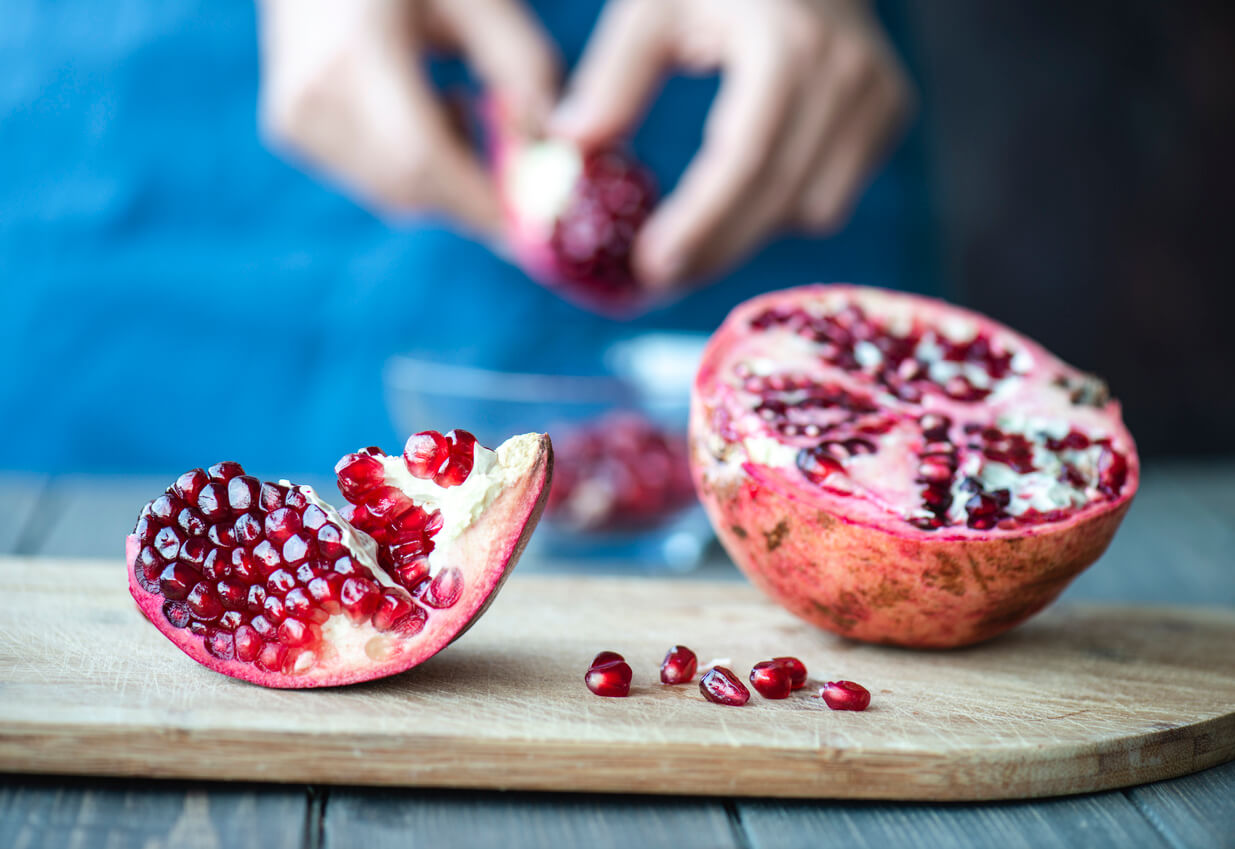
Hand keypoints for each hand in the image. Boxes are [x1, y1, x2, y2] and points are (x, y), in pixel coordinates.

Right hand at [258, 0, 556, 235]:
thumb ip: (524, 67)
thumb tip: (555, 150)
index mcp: (355, 51)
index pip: (422, 159)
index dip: (483, 204)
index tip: (540, 226)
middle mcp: (312, 94)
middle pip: (410, 188)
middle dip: (477, 195)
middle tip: (522, 168)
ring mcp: (294, 117)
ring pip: (395, 194)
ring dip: (449, 175)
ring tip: (460, 104)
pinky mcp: (292, 130)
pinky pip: (373, 180)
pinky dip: (417, 166)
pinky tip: (425, 106)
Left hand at [552, 0, 913, 287]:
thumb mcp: (653, 6)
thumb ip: (614, 76)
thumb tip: (570, 144)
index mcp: (786, 43)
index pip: (745, 157)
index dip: (701, 222)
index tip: (651, 266)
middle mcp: (845, 72)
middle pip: (780, 196)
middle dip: (716, 247)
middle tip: (657, 275)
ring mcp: (875, 94)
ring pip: (812, 209)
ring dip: (749, 229)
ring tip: (694, 228)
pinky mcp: (888, 111)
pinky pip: (832, 194)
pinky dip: (784, 207)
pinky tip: (745, 190)